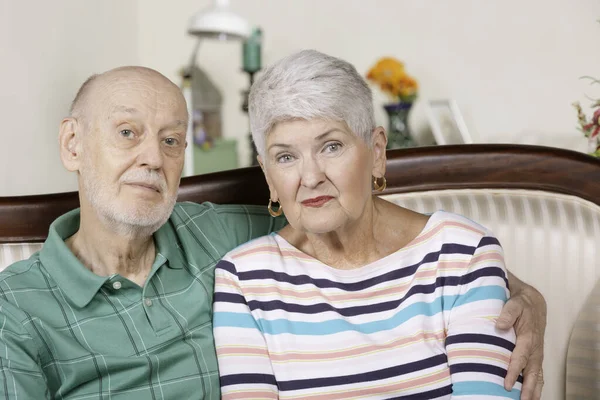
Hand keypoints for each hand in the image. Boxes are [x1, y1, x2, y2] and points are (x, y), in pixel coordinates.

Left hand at [496, 272, 546, 399]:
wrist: (533, 301)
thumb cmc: (521, 303)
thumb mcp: (514, 303)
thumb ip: (507, 313)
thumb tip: (499, 325)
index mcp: (528, 337)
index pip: (520, 358)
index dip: (514, 372)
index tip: (508, 385)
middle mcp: (534, 348)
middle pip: (532, 372)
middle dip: (528, 388)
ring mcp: (536, 353)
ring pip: (537, 375)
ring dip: (534, 390)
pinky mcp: (535, 354)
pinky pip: (537, 372)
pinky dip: (536, 385)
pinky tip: (531, 395)